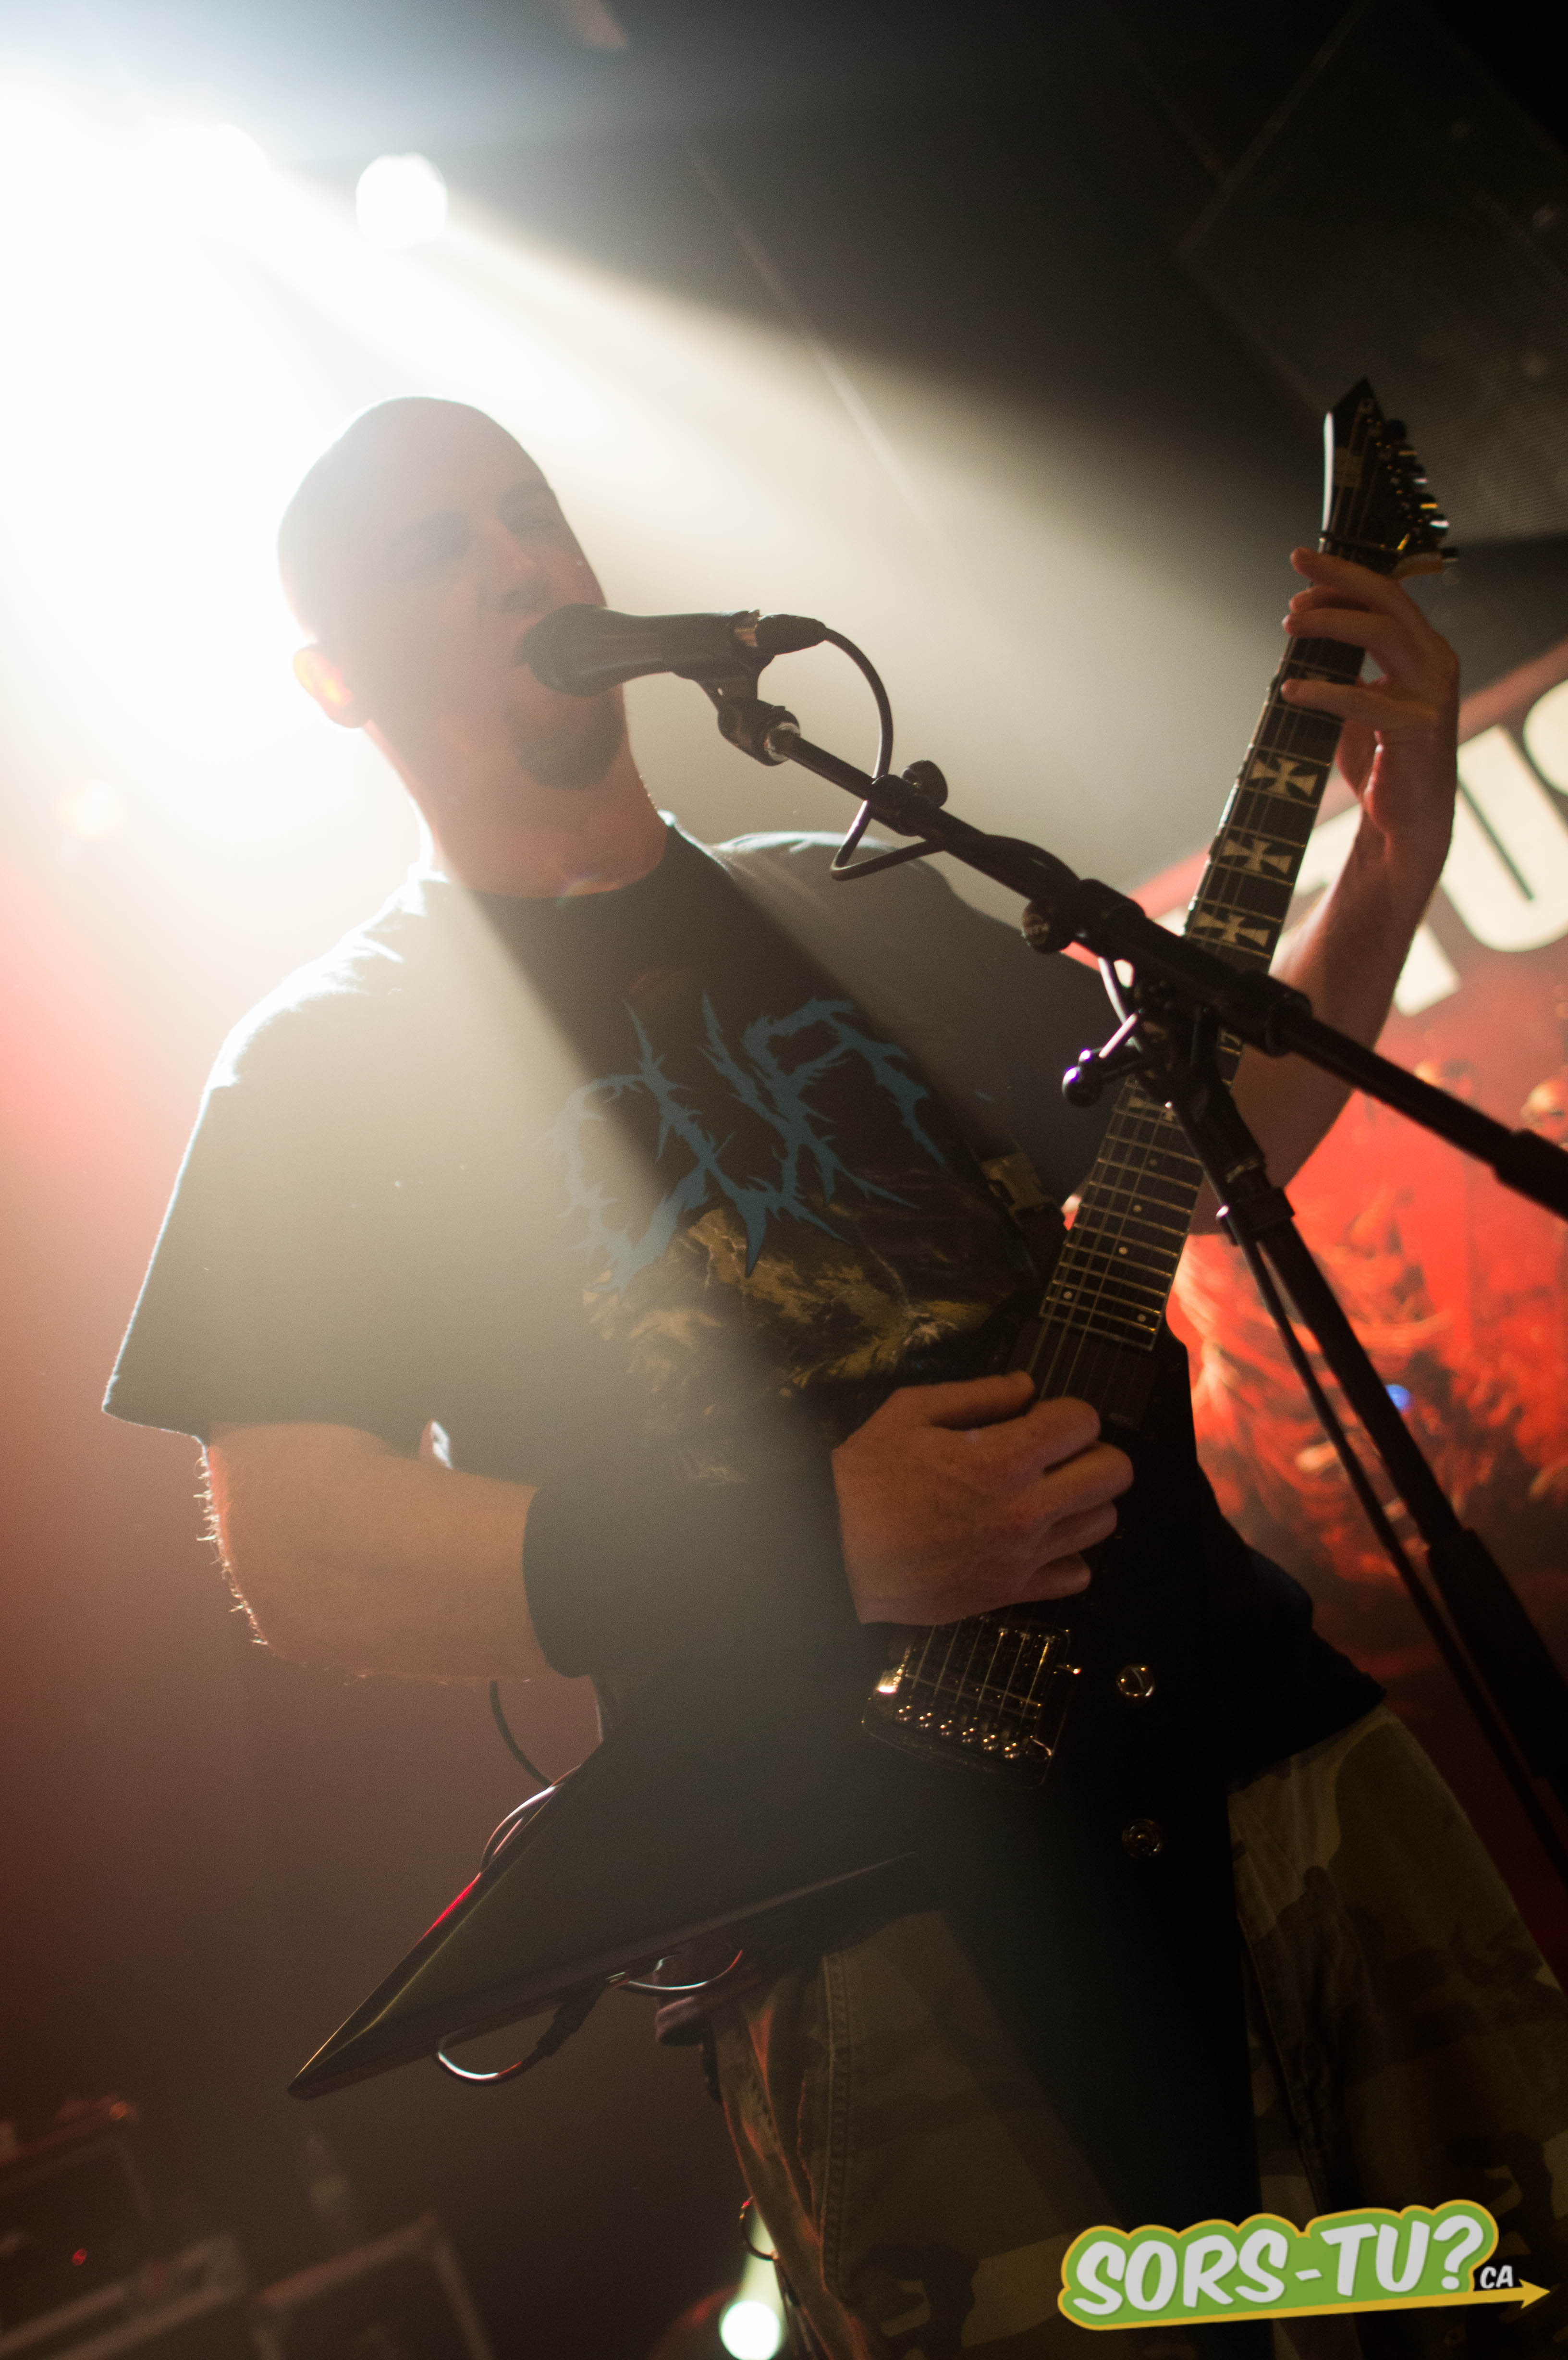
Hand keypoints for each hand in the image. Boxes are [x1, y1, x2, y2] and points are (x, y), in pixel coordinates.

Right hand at [830, 1370, 1131, 1626]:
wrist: (832, 1555)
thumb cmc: (864, 1479)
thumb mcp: (908, 1412)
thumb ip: (977, 1394)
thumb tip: (1027, 1386)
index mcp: (1003, 1458)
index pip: (1083, 1421)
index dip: (1066, 1410)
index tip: (1039, 1417)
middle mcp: (1026, 1510)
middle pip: (1113, 1473)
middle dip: (1092, 1451)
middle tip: (1056, 1452)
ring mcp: (1024, 1557)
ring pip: (1102, 1523)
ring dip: (1084, 1500)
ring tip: (1048, 1493)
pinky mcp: (1012, 1593)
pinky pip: (1077, 1575)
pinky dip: (1069, 1555)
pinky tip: (1038, 1539)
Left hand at [1279, 547, 1458, 875]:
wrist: (1407, 823)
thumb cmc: (1381, 764)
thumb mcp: (1361, 705)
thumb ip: (1345, 668)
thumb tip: (1303, 631)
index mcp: (1425, 651)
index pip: (1388, 596)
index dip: (1345, 578)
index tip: (1302, 572)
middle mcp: (1436, 663)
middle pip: (1390, 600)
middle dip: (1341, 580)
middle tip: (1295, 575)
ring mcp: (1432, 694)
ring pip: (1383, 635)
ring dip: (1332, 622)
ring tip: (1289, 625)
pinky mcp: (1417, 728)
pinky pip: (1363, 700)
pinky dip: (1323, 690)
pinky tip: (1289, 689)